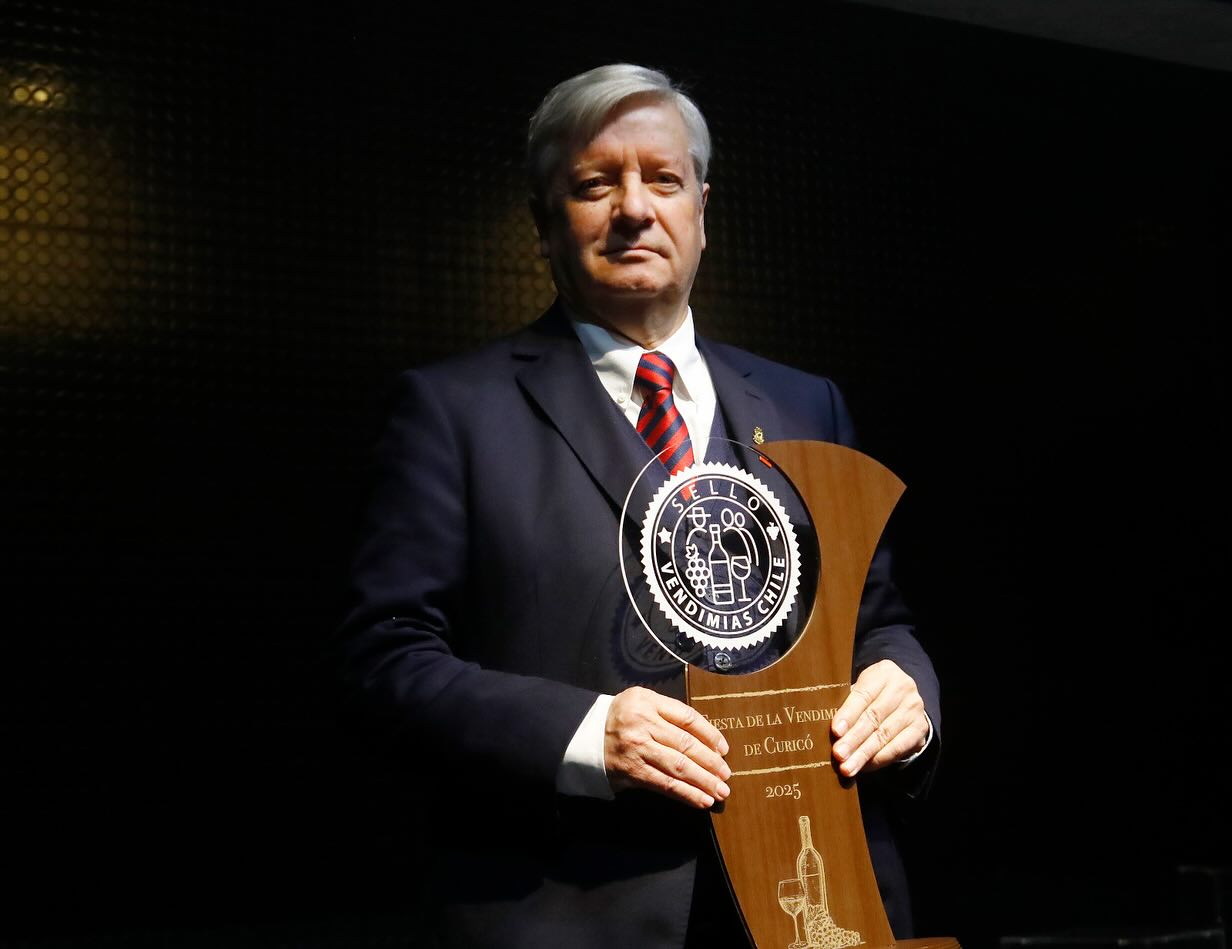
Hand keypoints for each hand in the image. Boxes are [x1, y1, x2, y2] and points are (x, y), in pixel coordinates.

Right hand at [605, 686, 731, 808]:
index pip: (687, 717)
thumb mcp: (642, 702)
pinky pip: (664, 784)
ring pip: (678, 767)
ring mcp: (637, 749)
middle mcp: (642, 723)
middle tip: (727, 774)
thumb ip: (669, 714)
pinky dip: (686, 794)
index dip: (710, 734)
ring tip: (720, 791)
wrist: (584, 735)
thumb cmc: (621, 718)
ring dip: (703, 781)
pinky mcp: (632, 771)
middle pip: (686, 744)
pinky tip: (701, 800)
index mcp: (647, 701)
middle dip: (711, 762)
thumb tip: (707, 740)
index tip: (724, 748)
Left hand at [831, 659, 927, 776]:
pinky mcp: (920, 727)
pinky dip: (879, 759)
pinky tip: (865, 767)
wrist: (903, 698)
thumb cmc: (871, 694)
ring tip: (847, 767)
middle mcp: (903, 687)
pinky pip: (898, 747)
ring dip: (863, 754)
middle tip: (839, 755)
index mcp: (884, 672)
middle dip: (854, 739)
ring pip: (884, 735)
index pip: (863, 695)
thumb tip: (831, 731)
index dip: (848, 714)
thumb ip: (847, 703)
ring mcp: (914, 708)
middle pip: (874, 717)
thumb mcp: (861, 688)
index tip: (835, 731)